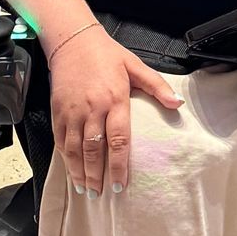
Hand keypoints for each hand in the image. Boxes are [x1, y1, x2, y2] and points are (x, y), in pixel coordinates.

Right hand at [48, 24, 181, 194]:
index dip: (118, 164)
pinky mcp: (58, 112)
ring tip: (87, 190)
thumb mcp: (136, 66)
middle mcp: (92, 109)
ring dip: (80, 172)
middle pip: (94, 150)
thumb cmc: (107, 55)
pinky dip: (66, 160)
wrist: (73, 41)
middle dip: (97, 175)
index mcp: (114, 99)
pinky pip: (60, 141)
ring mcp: (72, 112)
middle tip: (102, 194)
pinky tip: (72, 171)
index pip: (118, 140)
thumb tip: (178, 103)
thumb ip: (157, 86)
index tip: (121, 183)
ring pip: (74, 149)